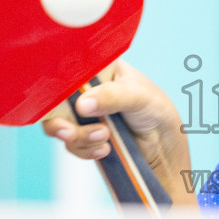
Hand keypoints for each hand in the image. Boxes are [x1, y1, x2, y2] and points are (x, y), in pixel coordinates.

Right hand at [41, 59, 194, 202]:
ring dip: (78, 137)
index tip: (60, 99)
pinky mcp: (83, 136)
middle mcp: (86, 89)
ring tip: (105, 137)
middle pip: (54, 101)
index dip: (57, 83)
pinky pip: (71, 145)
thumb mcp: (138, 96)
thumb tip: (82, 104)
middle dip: (59, 121)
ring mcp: (83, 114)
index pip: (67, 69)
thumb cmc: (156, 110)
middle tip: (69, 131)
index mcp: (98, 68)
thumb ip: (112, 96)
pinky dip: (85, 150)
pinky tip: (106, 149)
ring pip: (58, 126)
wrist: (164, 147)